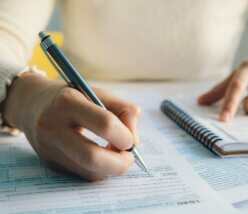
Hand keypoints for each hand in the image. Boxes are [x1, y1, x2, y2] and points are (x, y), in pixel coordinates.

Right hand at [3, 73, 140, 179]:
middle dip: (120, 163)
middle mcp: (53, 126)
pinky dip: (99, 169)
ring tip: (115, 154)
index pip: (105, 124)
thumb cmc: (73, 97)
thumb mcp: (99, 93)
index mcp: (68, 102)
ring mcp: (49, 148)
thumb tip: (134, 142)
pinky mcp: (50, 163)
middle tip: (129, 157)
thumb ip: (125, 111)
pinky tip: (101, 156)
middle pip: (92, 157)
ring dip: (111, 168)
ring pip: (88, 172)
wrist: (32, 104)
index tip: (130, 139)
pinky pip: (82, 174)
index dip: (125, 136)